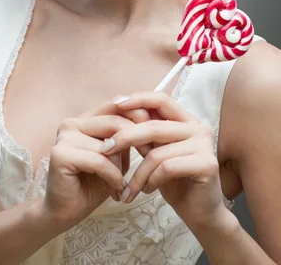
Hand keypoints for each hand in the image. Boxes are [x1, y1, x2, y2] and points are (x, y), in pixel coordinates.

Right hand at [41, 100, 152, 227]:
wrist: (67, 212)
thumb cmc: (94, 183)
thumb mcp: (117, 156)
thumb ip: (126, 137)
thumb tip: (151, 121)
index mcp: (85, 118)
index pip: (117, 106)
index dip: (140, 120)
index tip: (157, 139)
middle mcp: (72, 122)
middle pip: (115, 122)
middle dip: (136, 142)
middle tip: (148, 162)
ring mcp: (64, 136)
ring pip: (109, 144)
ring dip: (121, 167)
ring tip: (122, 184)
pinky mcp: (60, 154)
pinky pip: (99, 160)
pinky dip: (112, 176)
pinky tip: (116, 189)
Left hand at [100, 91, 227, 228]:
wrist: (200, 213)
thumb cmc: (175, 182)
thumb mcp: (156, 153)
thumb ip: (145, 136)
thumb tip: (118, 117)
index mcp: (187, 120)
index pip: (160, 100)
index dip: (137, 99)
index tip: (114, 104)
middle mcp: (199, 128)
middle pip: (153, 126)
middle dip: (125, 137)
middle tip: (106, 149)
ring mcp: (205, 145)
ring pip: (157, 153)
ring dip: (138, 173)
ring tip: (130, 187)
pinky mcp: (207, 164)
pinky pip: (167, 168)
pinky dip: (151, 180)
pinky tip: (147, 190)